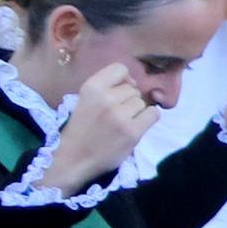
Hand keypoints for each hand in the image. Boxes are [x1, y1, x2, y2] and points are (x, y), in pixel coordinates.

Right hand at [46, 65, 162, 192]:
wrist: (73, 158)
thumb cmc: (82, 129)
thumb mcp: (86, 100)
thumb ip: (106, 88)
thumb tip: (133, 82)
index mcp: (91, 87)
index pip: (120, 68)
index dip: (124, 79)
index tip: (119, 92)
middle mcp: (106, 98)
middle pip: (133, 89)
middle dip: (128, 100)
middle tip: (116, 115)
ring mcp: (120, 115)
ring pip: (142, 102)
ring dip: (136, 112)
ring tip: (122, 123)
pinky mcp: (132, 131)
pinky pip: (153, 114)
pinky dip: (147, 120)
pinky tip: (135, 127)